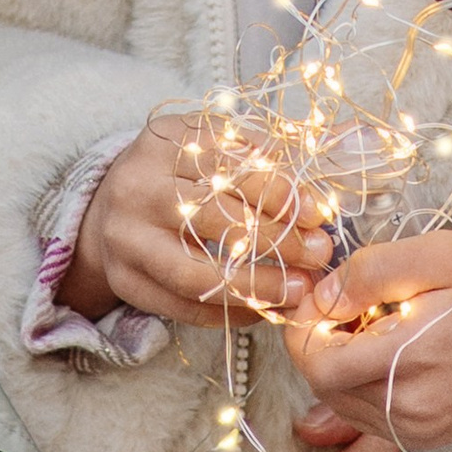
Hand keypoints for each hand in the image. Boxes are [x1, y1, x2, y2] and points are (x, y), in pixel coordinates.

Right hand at [59, 112, 338, 329]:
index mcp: (166, 138)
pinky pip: (183, 306)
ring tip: (300, 290)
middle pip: (216, 216)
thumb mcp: (214, 146)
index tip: (321, 212)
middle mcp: (137, 184)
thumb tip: (345, 145)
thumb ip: (269, 150)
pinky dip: (230, 313)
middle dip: (278, 239)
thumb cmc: (179, 175)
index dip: (282, 189)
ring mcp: (125, 236)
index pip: (230, 163)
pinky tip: (265, 310)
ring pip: (197, 271)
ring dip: (258, 285)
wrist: (107, 210)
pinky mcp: (125, 280)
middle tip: (320, 253)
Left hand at [287, 232, 451, 451]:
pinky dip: (349, 424)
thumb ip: (370, 272)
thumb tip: (321, 297)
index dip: (305, 325)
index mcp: (407, 361)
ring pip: (341, 407)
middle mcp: (408, 408)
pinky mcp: (426, 440)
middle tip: (350, 307)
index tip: (323, 295)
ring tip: (373, 332)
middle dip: (321, 344)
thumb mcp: (439, 255)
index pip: (315, 361)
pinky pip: (369, 438)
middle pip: (324, 385)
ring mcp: (417, 431)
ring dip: (338, 371)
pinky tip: (332, 445)